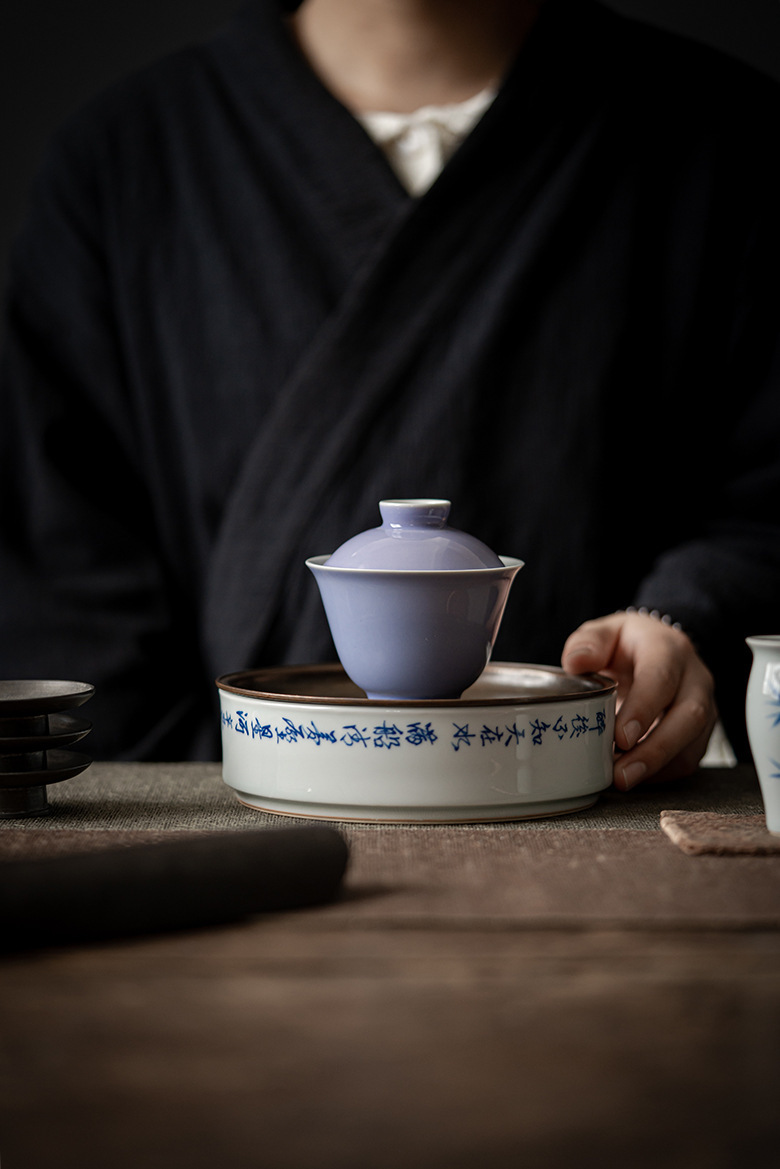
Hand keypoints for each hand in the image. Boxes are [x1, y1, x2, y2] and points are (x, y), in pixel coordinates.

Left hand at [561, 611, 716, 789]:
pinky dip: (661, 774)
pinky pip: (688, 759)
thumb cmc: (627, 645)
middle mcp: (695, 678)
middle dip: (655, 750)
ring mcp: (704, 707)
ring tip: (622, 781)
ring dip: (657, 767)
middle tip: (621, 773)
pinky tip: (633, 777)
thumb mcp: (605, 633)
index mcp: (668, 649)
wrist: (657, 651)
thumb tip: (577, 663)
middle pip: (688, 717)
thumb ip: (588, 643)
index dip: (644, 709)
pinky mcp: (700, 732)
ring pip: (692, 743)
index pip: (661, 678)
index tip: (621, 737)